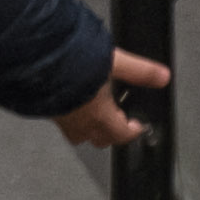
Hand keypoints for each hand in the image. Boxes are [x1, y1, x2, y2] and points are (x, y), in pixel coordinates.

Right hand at [54, 47, 173, 150]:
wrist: (38, 60)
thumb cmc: (74, 64)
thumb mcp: (116, 62)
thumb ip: (140, 70)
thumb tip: (161, 76)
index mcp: (100, 116)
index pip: (122, 135)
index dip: (133, 131)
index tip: (138, 125)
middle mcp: (80, 122)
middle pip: (99, 139)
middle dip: (110, 133)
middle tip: (117, 121)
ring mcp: (60, 117)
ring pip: (77, 133)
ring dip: (88, 126)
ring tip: (92, 110)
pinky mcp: (45, 109)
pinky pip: (60, 120)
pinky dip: (69, 114)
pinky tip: (70, 99)